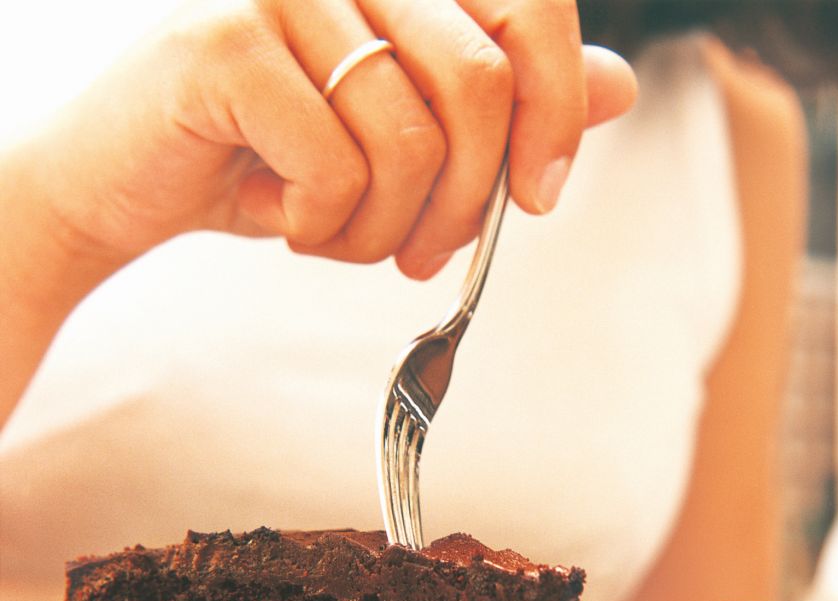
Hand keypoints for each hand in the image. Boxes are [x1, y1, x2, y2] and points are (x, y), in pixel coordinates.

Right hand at [27, 0, 636, 276]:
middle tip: (424, 255)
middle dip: (467, 203)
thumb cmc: (273, 157)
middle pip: (480, 85)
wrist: (134, 179)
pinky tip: (284, 219)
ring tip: (336, 232)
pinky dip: (324, 228)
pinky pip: (337, 168)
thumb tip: (620, 86)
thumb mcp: (404, 137)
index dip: (556, 110)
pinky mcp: (227, 40)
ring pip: (411, 142)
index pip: (529, 9)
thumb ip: (508, 107)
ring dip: (385, 228)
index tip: (540, 196)